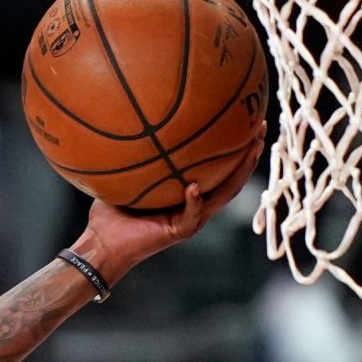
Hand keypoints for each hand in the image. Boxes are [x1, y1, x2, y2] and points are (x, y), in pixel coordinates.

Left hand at [75, 131, 266, 283]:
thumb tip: (131, 118)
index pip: (219, 168)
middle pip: (232, 178)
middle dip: (249, 154)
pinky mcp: (179, 231)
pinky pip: (192, 215)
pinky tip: (194, 187)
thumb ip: (135, 153)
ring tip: (249, 151)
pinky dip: (194, 201)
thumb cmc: (110, 211)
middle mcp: (196, 205)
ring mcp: (191, 219)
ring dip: (238, 174)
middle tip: (260, 129)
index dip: (235, 148)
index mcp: (188, 193)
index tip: (247, 121)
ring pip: (224, 195)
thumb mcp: (125, 175)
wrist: (101, 243)